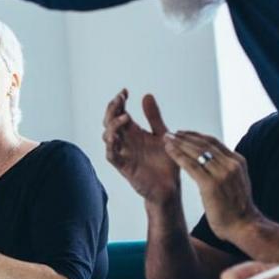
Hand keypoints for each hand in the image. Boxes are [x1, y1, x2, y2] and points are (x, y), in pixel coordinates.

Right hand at [102, 89, 179, 203]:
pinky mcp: (123, 166)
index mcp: (133, 132)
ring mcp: (123, 152)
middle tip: (120, 99)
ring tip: (125, 117)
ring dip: (112, 125)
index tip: (124, 92)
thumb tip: (146, 95)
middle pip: (110, 121)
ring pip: (107, 136)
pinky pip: (111, 154)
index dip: (119, 102)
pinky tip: (115, 136)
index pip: (120, 113)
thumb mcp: (162, 134)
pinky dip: (110, 145)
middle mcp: (125, 141)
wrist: (170, 186)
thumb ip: (153, 117)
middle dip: (113, 109)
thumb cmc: (165, 163)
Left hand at [164, 131, 263, 241]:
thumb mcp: (235, 182)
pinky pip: (191, 165)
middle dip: (184, 137)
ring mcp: (222, 174)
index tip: (182, 133)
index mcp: (238, 162)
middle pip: (203, 144)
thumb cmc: (237, 208)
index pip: (213, 142)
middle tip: (169, 133)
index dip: (195, 136)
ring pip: (196, 152)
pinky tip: (168, 150)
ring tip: (166, 138)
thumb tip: (212, 162)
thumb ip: (226, 170)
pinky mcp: (211, 184)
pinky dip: (178, 155)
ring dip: (179, 143)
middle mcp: (231, 164)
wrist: (244, 226)